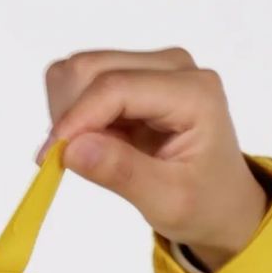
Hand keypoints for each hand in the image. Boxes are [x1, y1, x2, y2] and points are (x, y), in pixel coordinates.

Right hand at [36, 47, 268, 272]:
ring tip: (85, 154)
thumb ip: (122, 173)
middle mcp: (172, 67)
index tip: (49, 159)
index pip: (115, 87)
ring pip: (80, 70)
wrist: (222, 202)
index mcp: (193, 92)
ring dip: (66, 113)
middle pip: (91, 67)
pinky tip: (93, 145)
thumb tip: (71, 150)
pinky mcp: (135, 77)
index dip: (76, 119)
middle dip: (66, 115)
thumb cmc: (203, 205)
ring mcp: (152, 68)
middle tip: (64, 162)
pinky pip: (84, 84)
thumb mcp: (167, 202)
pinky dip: (74, 115)